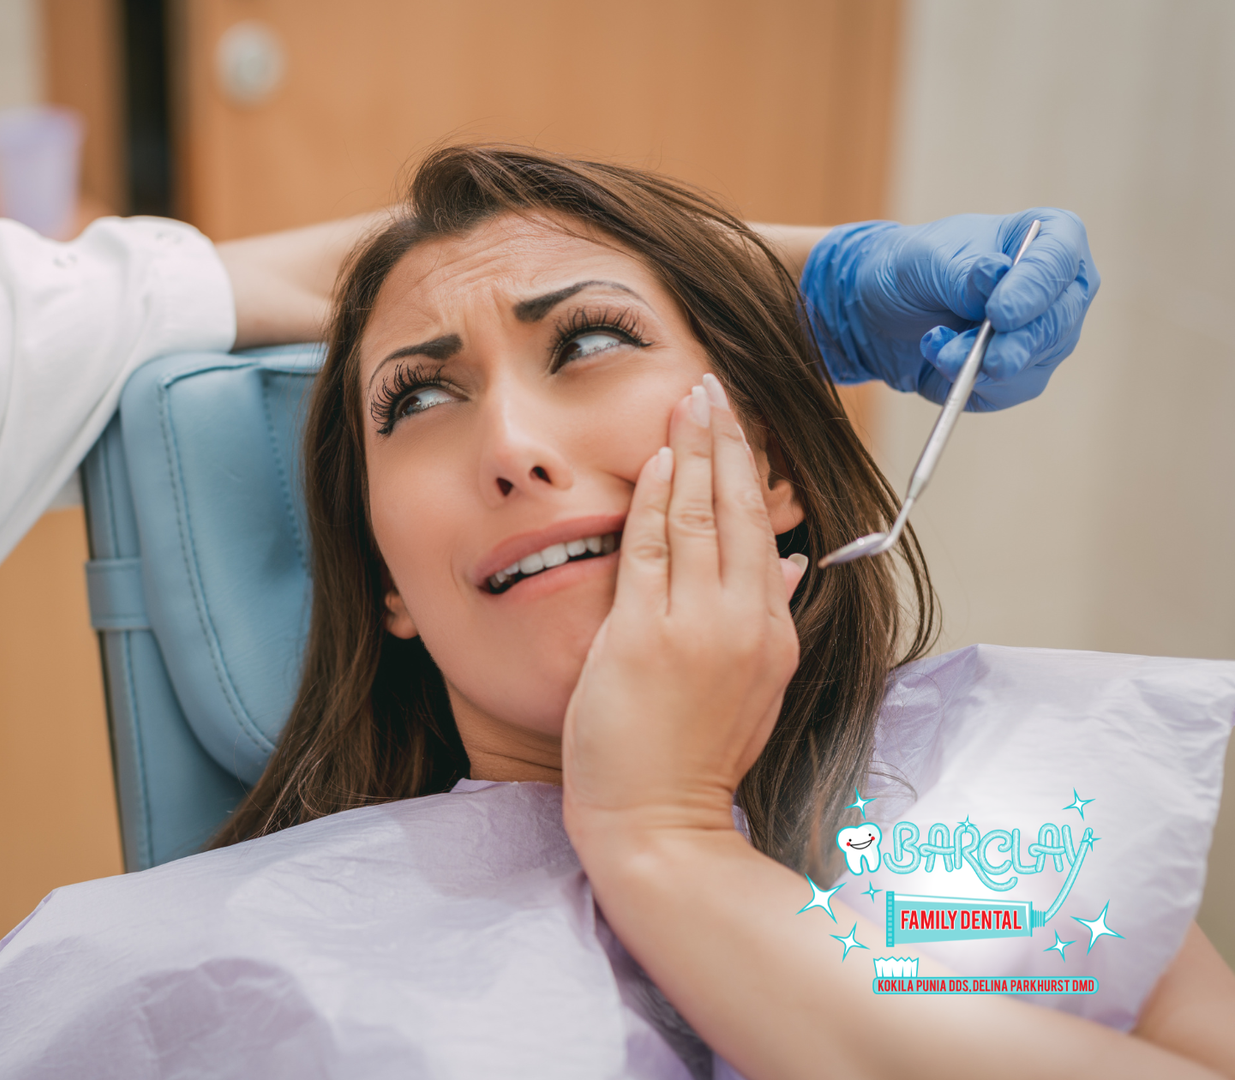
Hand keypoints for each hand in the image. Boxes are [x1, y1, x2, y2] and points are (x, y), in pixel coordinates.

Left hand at [560, 375, 805, 839]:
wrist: (657, 823)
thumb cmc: (691, 761)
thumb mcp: (752, 691)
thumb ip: (765, 622)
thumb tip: (784, 563)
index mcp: (771, 635)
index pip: (759, 532)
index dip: (749, 471)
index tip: (738, 425)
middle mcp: (743, 623)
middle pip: (736, 511)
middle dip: (727, 441)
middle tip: (715, 386)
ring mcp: (696, 627)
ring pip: (698, 518)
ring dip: (692, 451)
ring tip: (689, 400)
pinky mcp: (646, 636)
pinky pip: (650, 549)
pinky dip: (654, 498)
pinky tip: (654, 460)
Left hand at [800, 208, 1098, 410]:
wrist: (880, 308)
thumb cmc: (913, 267)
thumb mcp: (927, 260)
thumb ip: (964, 273)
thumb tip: (996, 274)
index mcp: (1048, 236)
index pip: (1058, 262)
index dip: (1034, 290)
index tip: (1000, 313)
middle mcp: (1058, 289)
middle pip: (1057, 322)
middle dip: (1017, 345)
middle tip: (989, 362)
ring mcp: (1044, 335)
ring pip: (1032, 363)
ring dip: (980, 365)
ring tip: (937, 350)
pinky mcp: (1020, 375)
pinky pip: (1005, 391)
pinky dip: (967, 383)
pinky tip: (937, 359)